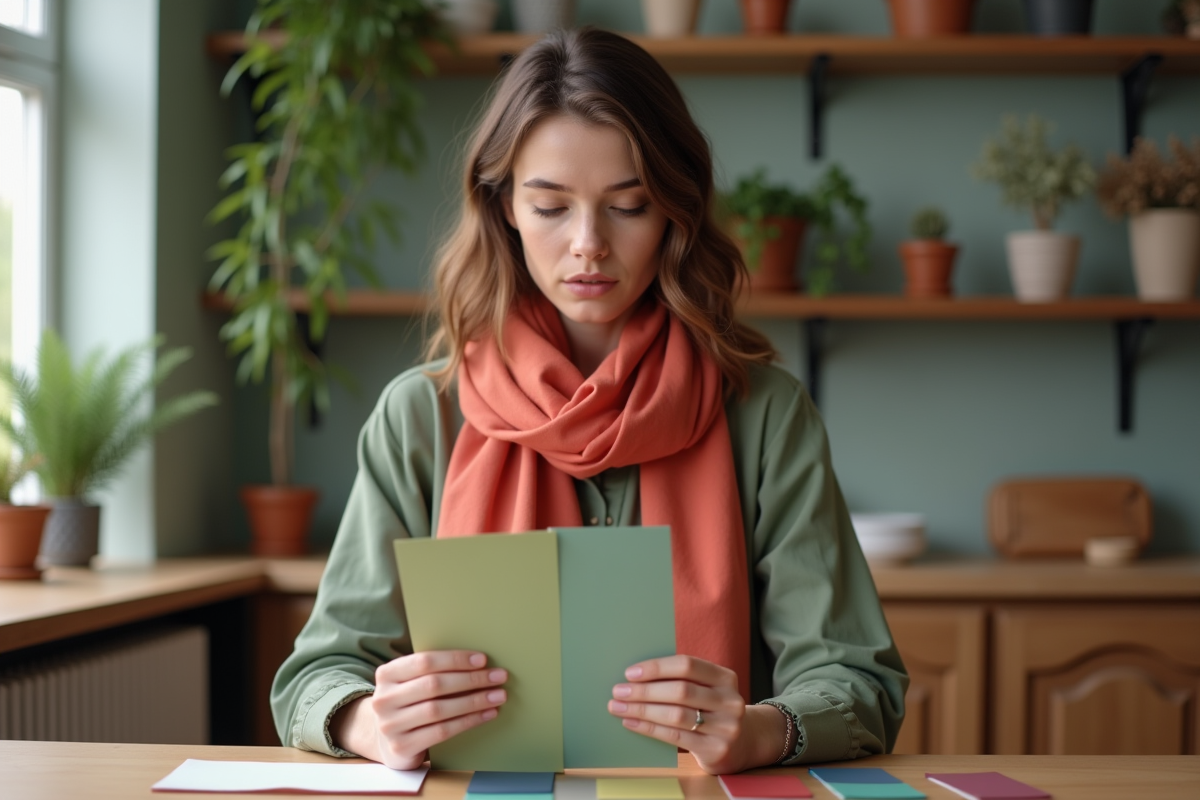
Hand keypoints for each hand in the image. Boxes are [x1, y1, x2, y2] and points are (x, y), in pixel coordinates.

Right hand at [330, 650, 507, 768]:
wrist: (387, 740)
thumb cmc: (409, 702)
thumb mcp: (411, 682)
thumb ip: (433, 670)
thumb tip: (479, 661)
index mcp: (386, 674)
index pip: (424, 661)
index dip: (456, 659)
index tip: (483, 660)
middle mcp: (384, 699)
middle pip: (434, 685)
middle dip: (471, 680)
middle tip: (498, 677)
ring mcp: (390, 725)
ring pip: (439, 709)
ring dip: (474, 701)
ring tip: (498, 696)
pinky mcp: (402, 747)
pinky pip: (442, 731)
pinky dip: (468, 721)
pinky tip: (486, 714)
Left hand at [606, 655, 787, 774]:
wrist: (743, 743)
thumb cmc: (713, 709)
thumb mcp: (708, 689)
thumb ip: (683, 679)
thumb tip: (635, 674)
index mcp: (725, 677)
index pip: (687, 665)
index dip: (656, 667)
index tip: (630, 672)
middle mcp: (730, 701)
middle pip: (680, 691)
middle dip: (644, 691)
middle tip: (618, 691)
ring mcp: (726, 727)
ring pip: (675, 715)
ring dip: (642, 710)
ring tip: (618, 707)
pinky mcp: (716, 749)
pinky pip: (675, 737)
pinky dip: (649, 728)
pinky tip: (631, 723)